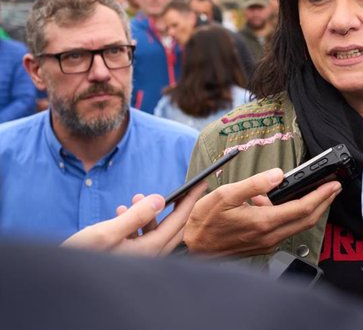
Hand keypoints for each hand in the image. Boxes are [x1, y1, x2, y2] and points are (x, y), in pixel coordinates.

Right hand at [62, 181, 206, 255]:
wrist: (63, 277)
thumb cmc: (81, 256)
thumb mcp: (107, 232)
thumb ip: (136, 216)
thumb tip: (160, 199)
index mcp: (149, 250)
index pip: (178, 221)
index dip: (190, 200)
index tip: (202, 183)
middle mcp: (148, 255)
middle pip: (173, 227)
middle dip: (178, 206)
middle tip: (186, 188)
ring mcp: (138, 257)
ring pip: (154, 230)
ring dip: (149, 213)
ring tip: (135, 198)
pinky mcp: (126, 256)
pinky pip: (139, 236)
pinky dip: (135, 222)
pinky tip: (119, 211)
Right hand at [183, 168, 341, 255]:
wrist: (193, 250)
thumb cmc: (204, 223)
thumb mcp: (225, 195)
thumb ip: (254, 184)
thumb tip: (277, 175)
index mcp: (263, 221)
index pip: (302, 208)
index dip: (321, 196)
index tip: (333, 185)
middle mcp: (269, 235)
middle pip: (307, 219)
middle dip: (323, 202)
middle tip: (334, 188)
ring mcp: (267, 243)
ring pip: (298, 225)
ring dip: (310, 209)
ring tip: (314, 192)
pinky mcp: (262, 246)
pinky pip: (285, 229)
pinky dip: (292, 216)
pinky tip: (280, 204)